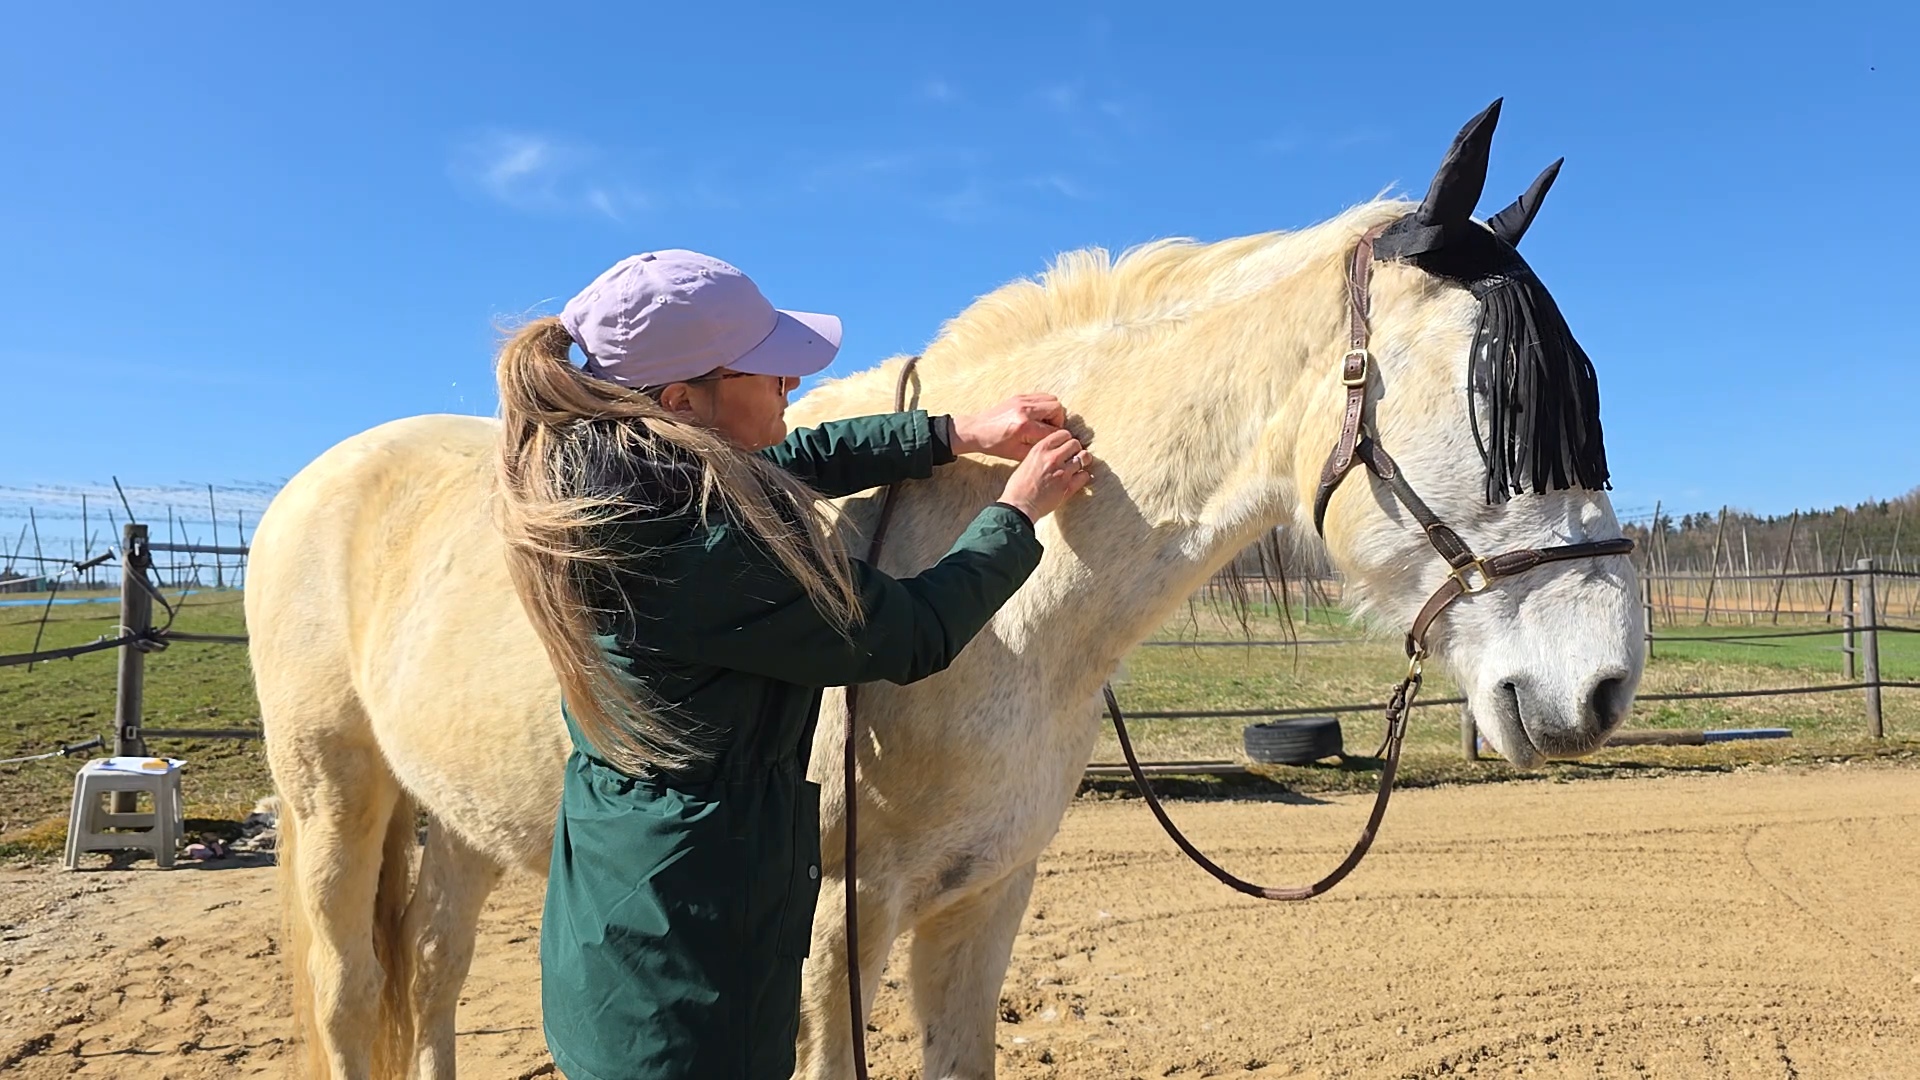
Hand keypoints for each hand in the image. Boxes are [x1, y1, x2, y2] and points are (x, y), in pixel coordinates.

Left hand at [951, 394, 1066, 460]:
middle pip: (1057, 408)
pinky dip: (1044, 405)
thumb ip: (1038, 447)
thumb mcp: (1017, 453)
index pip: (1053, 429)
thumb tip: (1056, 443)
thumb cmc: (995, 444)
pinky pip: (1041, 396)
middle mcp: (1025, 409)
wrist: (977, 430)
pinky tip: (1037, 417)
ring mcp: (1022, 400)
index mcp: (1024, 426)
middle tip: (1050, 430)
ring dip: (1052, 411)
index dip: (1057, 437)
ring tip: (1044, 423)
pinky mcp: (1019, 396)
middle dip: (1058, 420)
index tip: (1056, 441)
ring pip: (1051, 399)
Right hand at [998, 429, 1095, 522]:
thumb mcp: (1026, 462)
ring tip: (1079, 466)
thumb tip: (1053, 453)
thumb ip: (1041, 455)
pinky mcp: (1068, 487)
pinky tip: (1078, 478)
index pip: (1063, 434)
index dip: (1067, 439)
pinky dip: (1083, 476)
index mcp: (1040, 449)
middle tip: (1074, 455)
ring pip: (1084, 458)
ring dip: (1083, 461)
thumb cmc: (1018, 487)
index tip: (1066, 445)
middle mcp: (1053, 458)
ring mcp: (1062, 472)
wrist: (1019, 506)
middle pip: (1075, 444)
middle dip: (1076, 449)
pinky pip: (1084, 475)